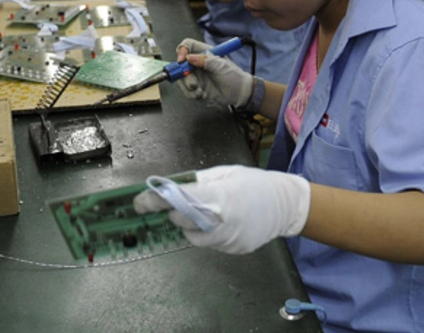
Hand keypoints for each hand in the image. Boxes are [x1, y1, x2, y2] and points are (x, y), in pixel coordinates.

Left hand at [133, 165, 310, 253]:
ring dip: (189, 225)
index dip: (156, 201)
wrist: (285, 205)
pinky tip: (218, 223)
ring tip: (202, 212)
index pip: (180, 200)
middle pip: (182, 220)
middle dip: (174, 212)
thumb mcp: (224, 174)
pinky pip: (209, 244)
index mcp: (220, 196)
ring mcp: (228, 240)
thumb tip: (168, 187)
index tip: (138, 203)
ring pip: (193, 236)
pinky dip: (206, 234)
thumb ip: (196, 182)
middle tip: (175, 204)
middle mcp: (223, 221)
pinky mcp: (233, 250)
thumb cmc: (253, 183)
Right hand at [176, 38, 254, 108]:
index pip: (188, 46)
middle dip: (185, 76)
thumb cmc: (234, 77)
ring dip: (189, 87)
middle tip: (194, 84)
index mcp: (205, 52)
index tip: (182, 61)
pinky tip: (203, 94)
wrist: (239, 94)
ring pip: (182, 79)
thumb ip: (205, 60)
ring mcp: (196, 75)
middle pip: (181, 64)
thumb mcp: (220, 66)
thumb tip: (189, 57)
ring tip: (201, 91)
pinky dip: (192, 94)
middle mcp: (198, 62)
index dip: (182, 51)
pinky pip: (186, 90)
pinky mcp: (196, 86)